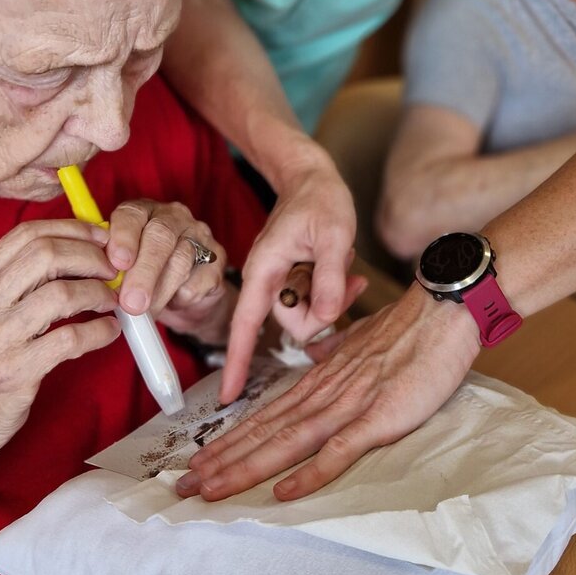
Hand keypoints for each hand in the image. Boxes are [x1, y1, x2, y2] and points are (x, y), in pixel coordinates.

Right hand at [0, 220, 122, 466]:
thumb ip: (12, 280)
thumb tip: (68, 251)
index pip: (26, 234)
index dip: (71, 229)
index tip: (99, 236)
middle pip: (47, 255)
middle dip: (90, 257)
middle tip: (113, 269)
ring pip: (62, 294)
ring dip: (99, 294)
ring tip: (112, 301)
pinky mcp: (15, 371)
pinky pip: (70, 339)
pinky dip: (99, 331)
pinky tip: (109, 331)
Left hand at [103, 198, 232, 343]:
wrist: (183, 295)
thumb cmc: (145, 277)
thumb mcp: (123, 269)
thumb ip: (114, 269)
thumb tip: (102, 286)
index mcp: (143, 212)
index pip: (132, 214)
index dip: (123, 237)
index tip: (117, 263)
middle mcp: (173, 216)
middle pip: (160, 236)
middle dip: (143, 272)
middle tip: (131, 302)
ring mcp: (199, 235)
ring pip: (181, 260)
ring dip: (161, 292)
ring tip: (146, 313)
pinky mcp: (217, 259)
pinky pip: (200, 279)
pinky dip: (183, 297)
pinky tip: (173, 303)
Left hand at [178, 282, 480, 500]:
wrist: (443, 312)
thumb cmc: (408, 330)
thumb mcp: (361, 342)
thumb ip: (337, 356)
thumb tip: (319, 358)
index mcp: (319, 380)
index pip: (265, 415)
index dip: (230, 441)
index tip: (200, 461)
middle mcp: (324, 393)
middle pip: (264, 431)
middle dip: (222, 461)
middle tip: (183, 486)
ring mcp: (348, 404)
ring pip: (287, 442)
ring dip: (246, 468)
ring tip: (211, 488)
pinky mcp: (378, 417)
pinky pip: (338, 450)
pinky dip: (309, 473)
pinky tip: (284, 492)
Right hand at [223, 154, 363, 403]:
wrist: (312, 175)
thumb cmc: (320, 198)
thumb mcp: (334, 235)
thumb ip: (331, 276)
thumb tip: (329, 316)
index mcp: (265, 269)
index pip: (246, 325)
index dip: (238, 363)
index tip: (226, 399)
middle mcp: (266, 279)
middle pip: (292, 323)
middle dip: (324, 311)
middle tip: (349, 277)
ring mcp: (278, 279)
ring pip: (306, 313)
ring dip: (332, 296)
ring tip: (348, 264)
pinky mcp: (291, 278)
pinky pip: (312, 300)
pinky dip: (332, 289)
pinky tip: (346, 266)